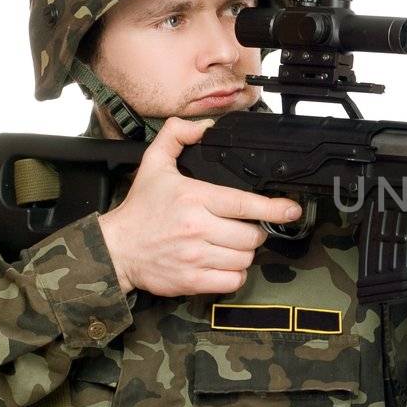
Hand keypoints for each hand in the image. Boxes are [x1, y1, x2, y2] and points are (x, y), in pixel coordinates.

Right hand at [97, 117, 302, 296]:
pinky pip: (232, 281)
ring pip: (245, 259)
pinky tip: (224, 264)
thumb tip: (205, 126)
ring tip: (229, 245)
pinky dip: (234, 275)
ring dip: (244, 253)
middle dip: (254, 232)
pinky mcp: (192, 280)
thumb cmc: (140, 210)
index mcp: (194, 197)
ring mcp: (195, 256)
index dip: (274, 208)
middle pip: (251, 235)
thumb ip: (177, 135)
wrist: (115, 249)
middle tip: (242, 228)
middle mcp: (197, 228)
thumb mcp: (154, 163)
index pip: (244, 204)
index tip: (291, 210)